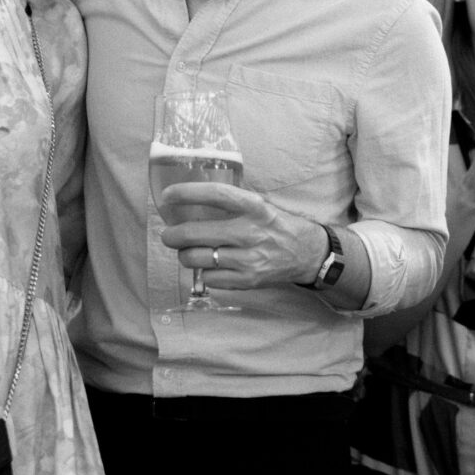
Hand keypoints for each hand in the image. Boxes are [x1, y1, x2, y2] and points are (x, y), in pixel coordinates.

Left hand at [159, 183, 321, 290]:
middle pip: (195, 233)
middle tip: (168, 235)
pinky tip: (209, 265)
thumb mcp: (260, 204)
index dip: (186, 194)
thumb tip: (191, 199)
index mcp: (254, 207)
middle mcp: (250, 232)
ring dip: (185, 255)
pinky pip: (209, 278)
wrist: (307, 253)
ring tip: (188, 251)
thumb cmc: (276, 225)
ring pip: (196, 259)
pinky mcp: (247, 280)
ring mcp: (248, 259)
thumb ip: (232, 202)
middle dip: (173, 235)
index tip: (167, 196)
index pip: (215, 194)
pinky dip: (203, 272)